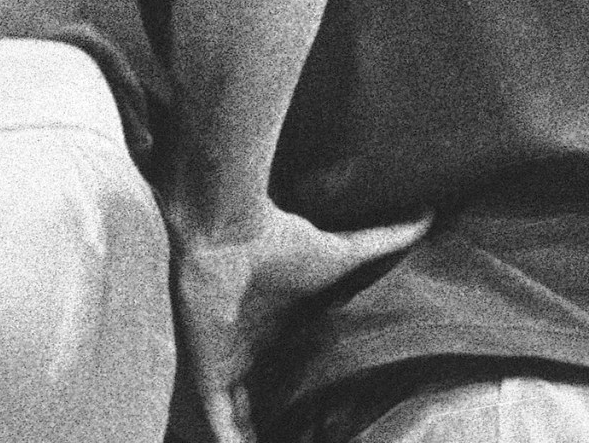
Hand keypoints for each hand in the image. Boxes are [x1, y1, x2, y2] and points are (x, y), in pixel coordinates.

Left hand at [170, 204, 428, 441]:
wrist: (229, 230)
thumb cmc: (283, 241)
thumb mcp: (345, 253)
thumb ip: (384, 241)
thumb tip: (430, 215)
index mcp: (275, 335)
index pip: (288, 382)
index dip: (304, 407)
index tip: (334, 426)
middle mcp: (249, 355)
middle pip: (262, 408)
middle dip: (280, 432)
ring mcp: (225, 367)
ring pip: (238, 423)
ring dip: (255, 441)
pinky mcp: (206, 373)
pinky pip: (218, 423)